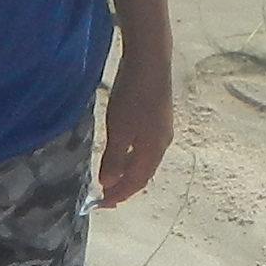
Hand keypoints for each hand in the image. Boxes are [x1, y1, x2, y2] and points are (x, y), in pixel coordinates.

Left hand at [96, 48, 173, 206]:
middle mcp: (162, 143)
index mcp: (153, 150)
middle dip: (124, 186)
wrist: (151, 61)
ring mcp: (163, 130)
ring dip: (128, 171)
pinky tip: (121, 151)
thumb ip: (113, 158)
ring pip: (144, 160)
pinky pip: (146, 147)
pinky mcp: (160, 117)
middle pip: (143, 173)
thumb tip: (109, 183)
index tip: (102, 204)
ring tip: (110, 176)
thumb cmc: (133, 96)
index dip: (119, 194)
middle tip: (105, 195)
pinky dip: (132, 156)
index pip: (136, 182)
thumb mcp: (118, 130)